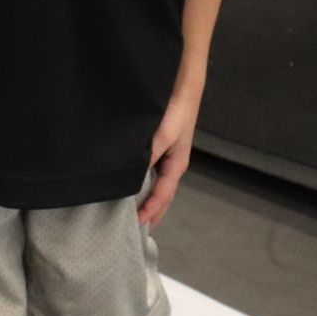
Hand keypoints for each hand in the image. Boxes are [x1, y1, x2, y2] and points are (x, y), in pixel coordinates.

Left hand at [138, 92, 200, 226]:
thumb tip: (136, 171)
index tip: (139, 222)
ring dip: (149, 197)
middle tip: (139, 226)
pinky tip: (134, 181)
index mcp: (176, 165)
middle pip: (163, 194)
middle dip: (153, 211)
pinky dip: (145, 180)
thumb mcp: (163, 136)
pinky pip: (153, 170)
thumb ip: (150, 153)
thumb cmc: (176, 113)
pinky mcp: (162, 146)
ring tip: (136, 210)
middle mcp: (172, 163)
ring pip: (158, 183)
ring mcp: (168, 156)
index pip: (163, 195)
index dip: (151, 210)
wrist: (182, 89)